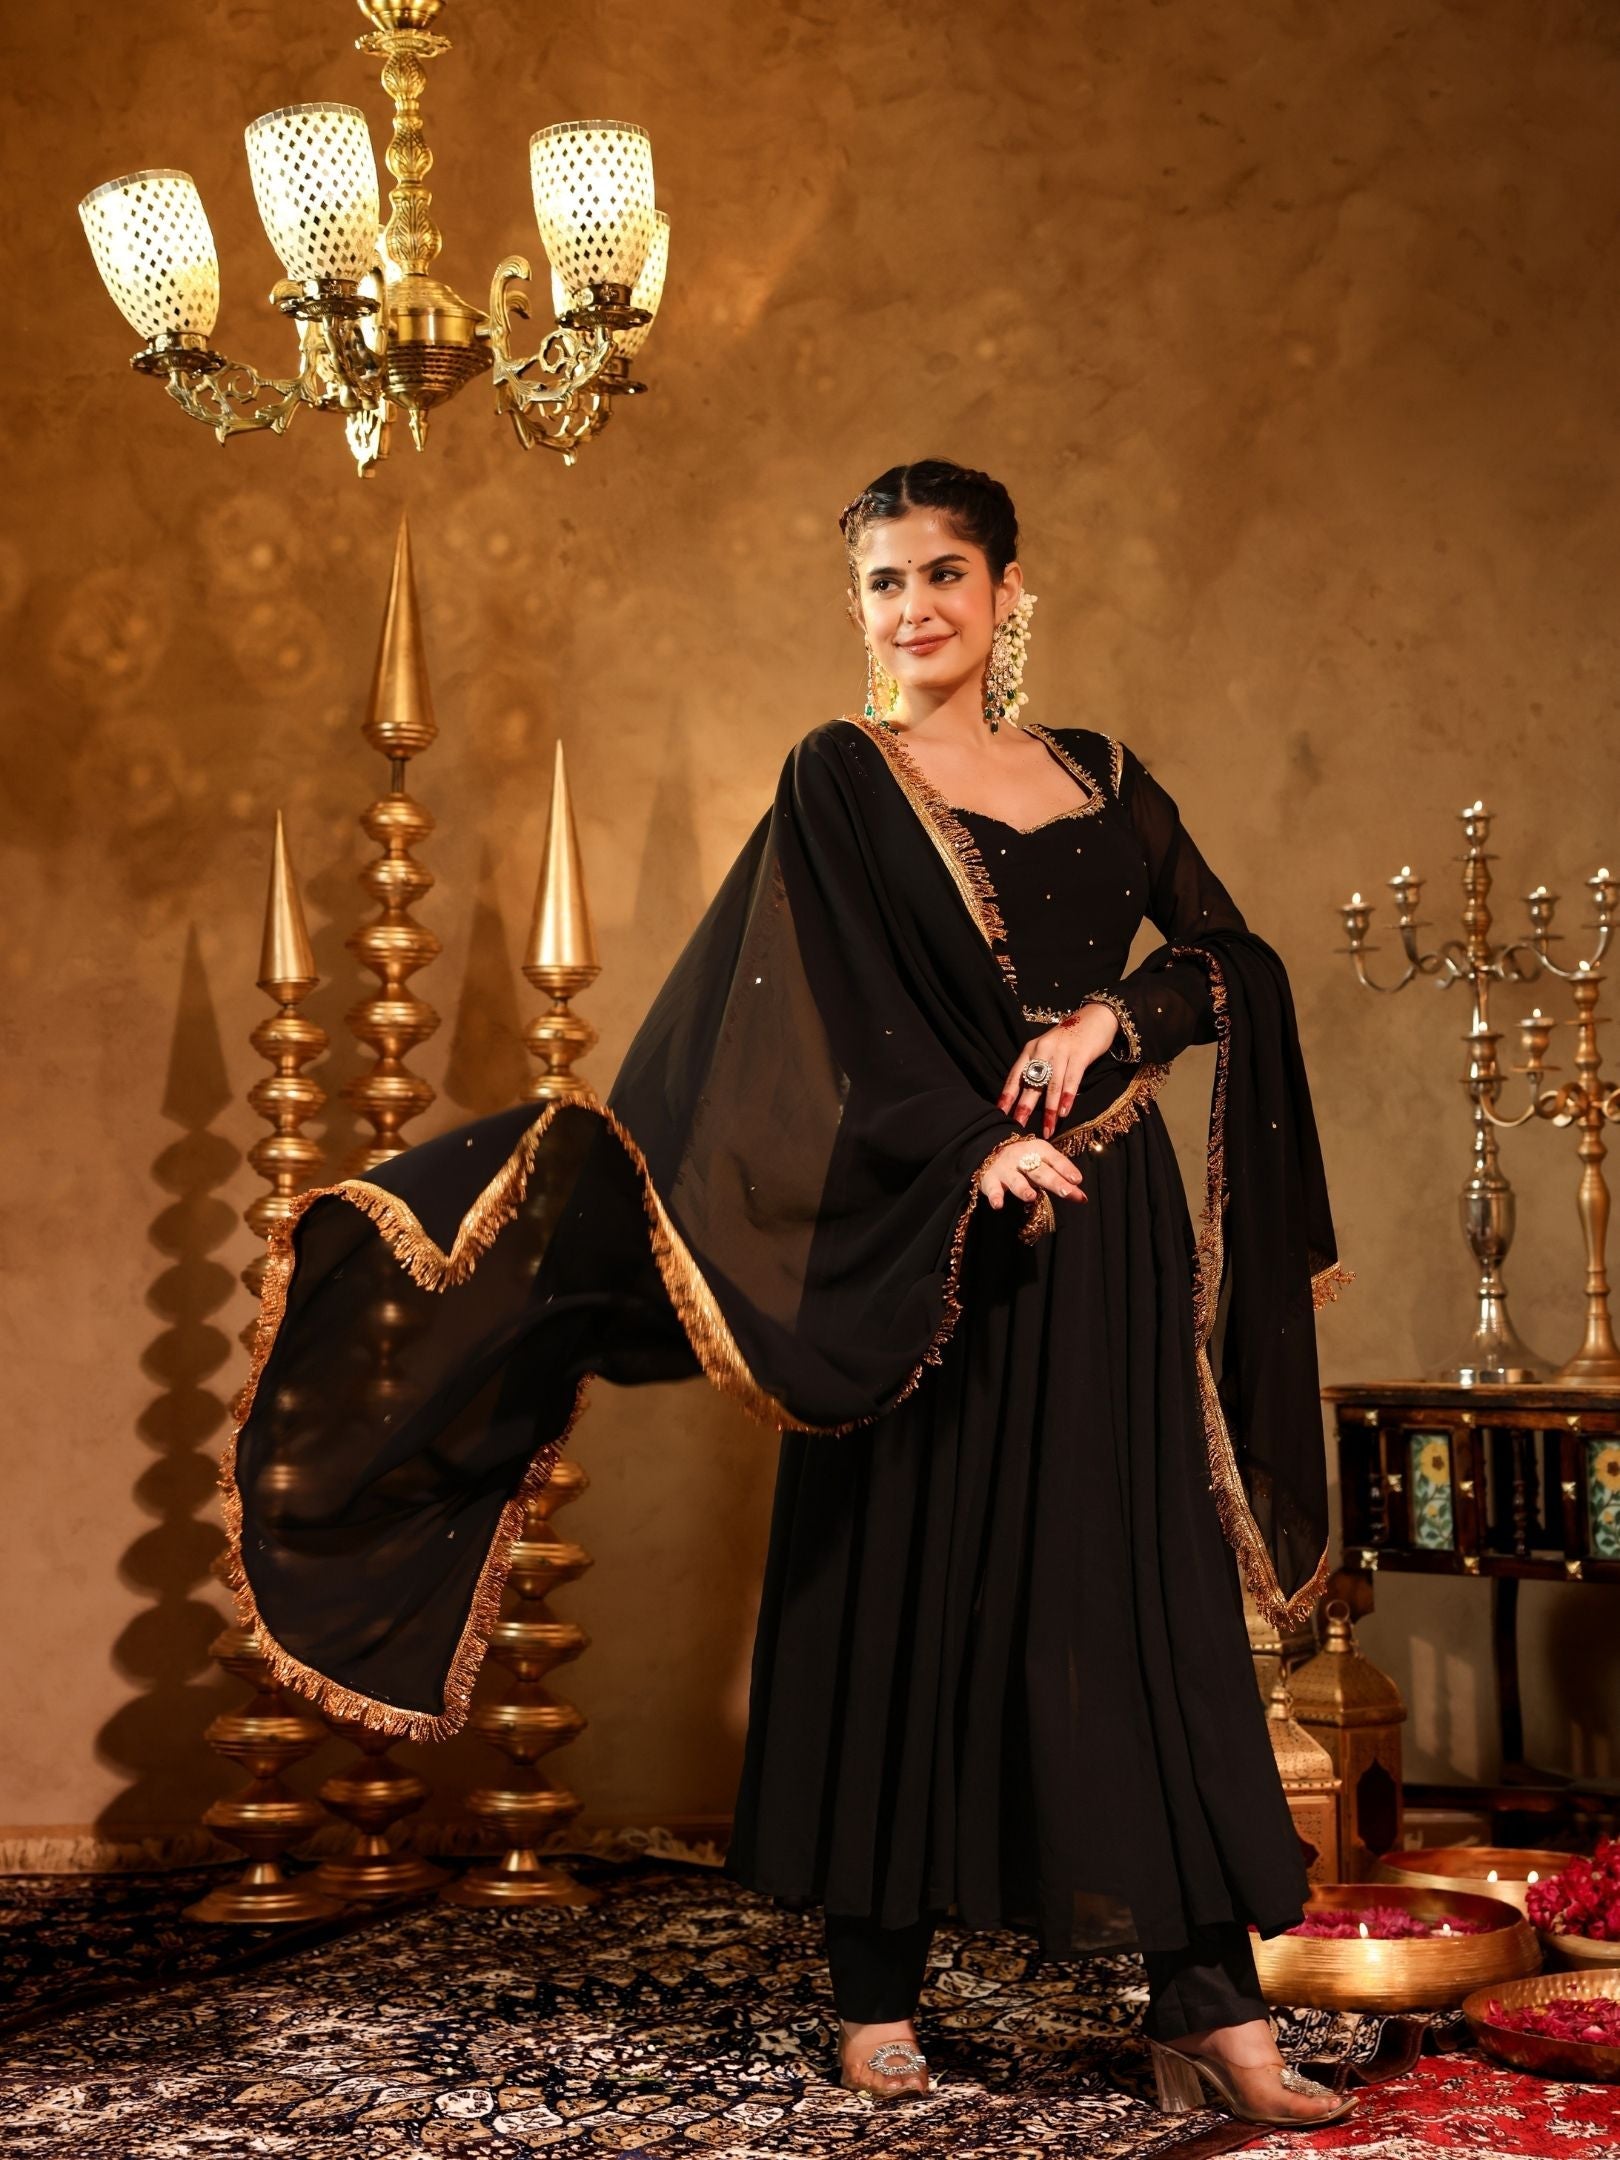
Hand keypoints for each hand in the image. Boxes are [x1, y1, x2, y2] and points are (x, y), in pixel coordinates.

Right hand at [980, 1132, 1086, 1211]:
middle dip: (1054, 1182)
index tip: (1077, 1180)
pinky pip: (993, 1189)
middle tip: (1067, 1192)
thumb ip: (1059, 1175)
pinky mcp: (990, 1179)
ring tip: (1031, 1197)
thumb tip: (1081, 1195)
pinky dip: (995, 1197)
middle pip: (1040, 1172)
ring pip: (1016, 1180)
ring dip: (1023, 1188)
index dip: (1066, 1168)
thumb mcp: (1042, 1160)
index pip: (1055, 1159)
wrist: (989, 1148)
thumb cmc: (1024, 1159)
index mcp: (1038, 1149)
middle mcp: (1022, 1158)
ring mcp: (1005, 1169)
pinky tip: (998, 1205)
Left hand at [999, 1003, 1118, 1138]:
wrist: (1095, 1017)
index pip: (1015, 1076)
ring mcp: (1061, 1052)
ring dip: (1049, 1110)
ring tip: (1047, 1129)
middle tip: (1018, 1126)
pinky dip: (1067, 1097)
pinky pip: (1071, 1080)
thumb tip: (1026, 1097)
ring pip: (1052, 1086)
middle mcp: (1043, 1050)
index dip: (1007, 1095)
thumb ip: (1037, 1068)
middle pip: (1031, 1083)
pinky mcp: (1079, 1055)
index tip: (1000, 1113)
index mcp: (1030, 1050)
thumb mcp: (1047, 1049)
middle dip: (1024, 1107)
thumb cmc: (1069, 1039)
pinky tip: (1064, 1112)